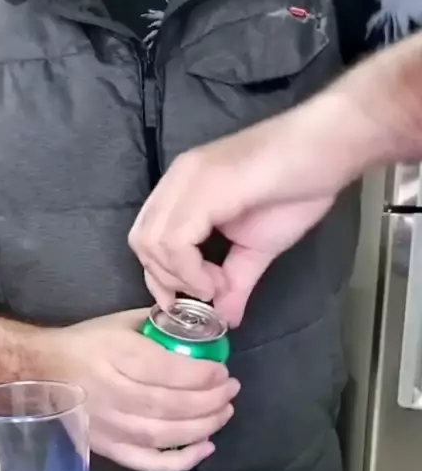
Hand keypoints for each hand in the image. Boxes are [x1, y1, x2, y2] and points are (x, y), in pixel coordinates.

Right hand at [42, 309, 239, 470]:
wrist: (41, 372)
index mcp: (118, 356)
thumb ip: (157, 324)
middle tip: (231, 391)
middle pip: (172, 405)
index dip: (202, 375)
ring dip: (203, 426)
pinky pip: (148, 462)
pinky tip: (204, 447)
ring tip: (223, 414)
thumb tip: (196, 329)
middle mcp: (114, 393)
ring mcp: (110, 426)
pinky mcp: (108, 448)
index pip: (169, 371)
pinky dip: (180, 461)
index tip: (223, 372)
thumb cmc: (84, 344)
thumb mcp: (119, 322)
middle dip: (211, 400)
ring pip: (165, 434)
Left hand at [129, 95, 355, 327]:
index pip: (147, 237)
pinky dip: (190, 270)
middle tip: (202, 297)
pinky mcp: (206, 187)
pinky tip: (217, 280)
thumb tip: (227, 319)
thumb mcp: (257, 250)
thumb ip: (235, 283)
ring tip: (217, 286)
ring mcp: (189, 181)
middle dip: (166, 280)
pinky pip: (176, 240)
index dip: (160, 277)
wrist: (329, 150)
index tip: (189, 302)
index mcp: (183, 191)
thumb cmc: (296, 189)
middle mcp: (177, 181)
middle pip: (141, 241)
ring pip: (152, 242)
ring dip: (181, 278)